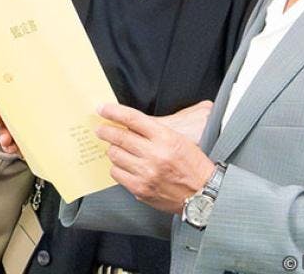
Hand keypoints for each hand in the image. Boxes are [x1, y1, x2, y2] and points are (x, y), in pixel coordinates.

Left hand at [96, 102, 215, 214]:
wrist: (204, 194)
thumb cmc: (193, 165)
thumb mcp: (179, 139)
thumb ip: (155, 131)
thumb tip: (129, 123)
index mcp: (166, 137)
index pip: (133, 119)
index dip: (114, 111)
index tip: (102, 108)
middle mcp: (154, 155)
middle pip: (119, 137)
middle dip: (105, 130)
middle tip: (100, 129)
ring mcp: (146, 173)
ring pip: (115, 155)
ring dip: (113, 149)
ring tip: (115, 148)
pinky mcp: (141, 189)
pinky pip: (117, 174)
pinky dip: (117, 167)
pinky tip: (123, 165)